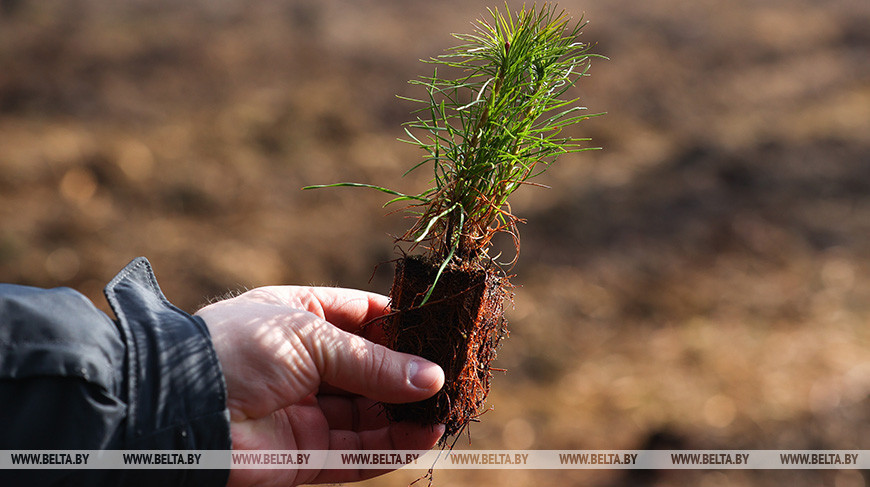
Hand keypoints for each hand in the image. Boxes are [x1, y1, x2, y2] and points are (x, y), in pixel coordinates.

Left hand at [195, 286, 444, 486]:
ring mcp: (309, 410)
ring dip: (410, 414)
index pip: (365, 317)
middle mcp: (309, 364)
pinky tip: (424, 435)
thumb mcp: (311, 337)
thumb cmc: (237, 350)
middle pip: (375, 370)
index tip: (442, 331)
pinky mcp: (308, 454)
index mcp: (303, 317)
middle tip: (454, 377)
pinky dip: (394, 447)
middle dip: (413, 375)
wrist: (179, 408)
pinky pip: (360, 453)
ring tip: (447, 409)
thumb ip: (373, 363)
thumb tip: (430, 378)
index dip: (403, 325)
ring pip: (374, 414)